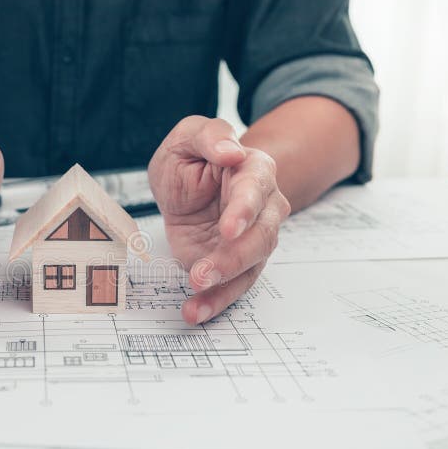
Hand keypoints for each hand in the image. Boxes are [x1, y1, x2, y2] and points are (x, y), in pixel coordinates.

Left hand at [148, 116, 290, 324]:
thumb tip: (232, 150)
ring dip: (223, 285)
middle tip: (202, 272)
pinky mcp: (234, 263)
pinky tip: (195, 312)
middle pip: (261, 237)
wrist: (184, 184)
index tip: (228, 229)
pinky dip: (214, 302)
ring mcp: (251, 238)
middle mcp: (262, 207)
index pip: (256, 191)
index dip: (244, 211)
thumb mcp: (188, 138)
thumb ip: (210, 136)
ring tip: (195, 296)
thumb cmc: (190, 158)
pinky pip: (232, 286)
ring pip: (250, 266)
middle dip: (233, 258)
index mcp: (254, 170)